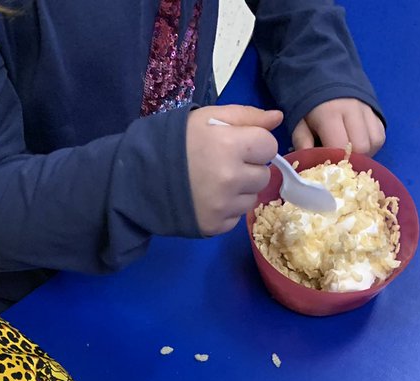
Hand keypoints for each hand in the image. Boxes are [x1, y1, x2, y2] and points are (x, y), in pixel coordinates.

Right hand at [186, 104, 282, 234]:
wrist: (142, 177)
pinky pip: (237, 217)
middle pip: (264, 175)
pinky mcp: (216, 226)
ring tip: (216, 182)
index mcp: (230, 145)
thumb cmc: (177, 142)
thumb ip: (246, 116)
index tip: (239, 145)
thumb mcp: (209, 118)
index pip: (269, 146)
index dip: (256, 144)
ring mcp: (224, 206)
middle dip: (250, 168)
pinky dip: (228, 209)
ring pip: (252, 198)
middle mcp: (230, 178)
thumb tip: (277, 118)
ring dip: (240, 190)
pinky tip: (210, 199)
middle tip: (225, 164)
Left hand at [292, 98, 385, 156]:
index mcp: (331, 113)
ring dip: (364, 153)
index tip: (328, 165)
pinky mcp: (376, 111)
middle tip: (340, 160)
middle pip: (361, 147)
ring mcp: (367, 109)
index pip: (340, 146)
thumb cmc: (311, 106)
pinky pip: (380, 135)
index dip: (335, 161)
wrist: (326, 77)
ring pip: (374, 142)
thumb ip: (302, 142)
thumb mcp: (299, 123)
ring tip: (350, 153)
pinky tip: (359, 145)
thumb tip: (307, 165)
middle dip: (351, 159)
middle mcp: (353, 109)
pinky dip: (372, 145)